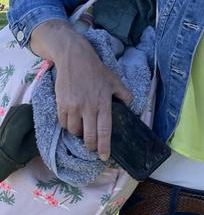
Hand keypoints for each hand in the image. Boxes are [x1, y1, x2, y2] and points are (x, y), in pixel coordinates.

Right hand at [31, 21, 132, 160]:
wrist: (74, 58)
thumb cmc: (96, 70)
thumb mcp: (114, 81)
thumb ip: (123, 94)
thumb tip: (130, 104)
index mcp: (103, 104)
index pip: (104, 131)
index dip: (104, 146)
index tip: (104, 156)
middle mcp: (89, 107)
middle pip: (89, 135)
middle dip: (90, 146)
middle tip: (92, 148)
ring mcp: (74, 106)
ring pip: (74, 131)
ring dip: (79, 134)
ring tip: (83, 131)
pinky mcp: (61, 104)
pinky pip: (63, 122)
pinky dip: (68, 126)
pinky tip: (72, 122)